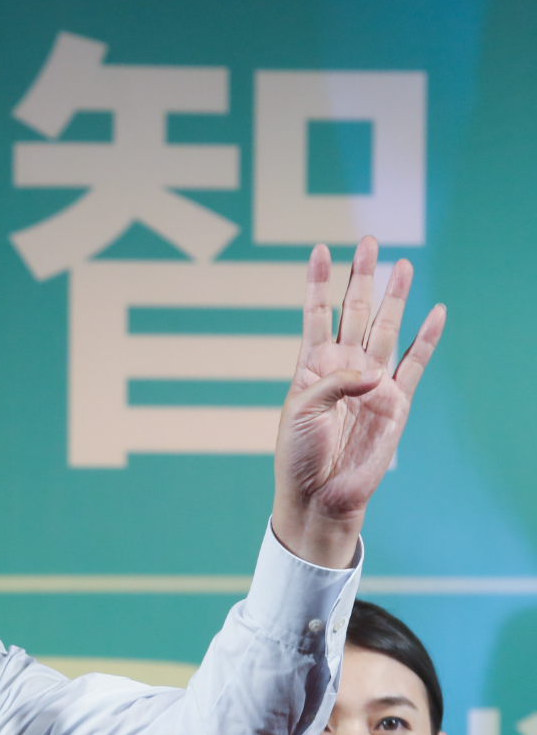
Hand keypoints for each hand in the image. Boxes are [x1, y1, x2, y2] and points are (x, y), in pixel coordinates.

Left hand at [272, 237, 444, 567]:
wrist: (317, 493)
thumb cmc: (298, 453)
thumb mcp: (302, 410)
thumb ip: (335, 383)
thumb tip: (376, 372)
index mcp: (311, 366)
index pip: (315, 314)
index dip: (318, 282)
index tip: (319, 249)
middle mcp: (342, 368)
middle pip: (354, 312)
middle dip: (361, 277)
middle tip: (369, 241)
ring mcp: (371, 382)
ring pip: (386, 329)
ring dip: (394, 298)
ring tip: (402, 264)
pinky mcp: (396, 402)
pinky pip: (415, 363)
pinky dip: (426, 339)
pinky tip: (436, 312)